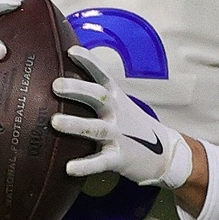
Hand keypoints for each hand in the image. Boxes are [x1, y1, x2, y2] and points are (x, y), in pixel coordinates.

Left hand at [51, 46, 193, 188]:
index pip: (102, 74)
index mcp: (115, 97)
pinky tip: (68, 168)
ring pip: (96, 128)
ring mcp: (119, 135)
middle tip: (55, 85)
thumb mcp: (118, 105)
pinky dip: (85, 165)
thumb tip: (60, 79)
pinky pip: (101, 162)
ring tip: (55, 122)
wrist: (163, 153)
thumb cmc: (130, 126)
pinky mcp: (120, 158)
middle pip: (98, 96)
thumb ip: (95, 94)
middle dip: (78, 89)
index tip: (71, 51)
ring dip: (76, 124)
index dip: (88, 62)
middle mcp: (117, 113)